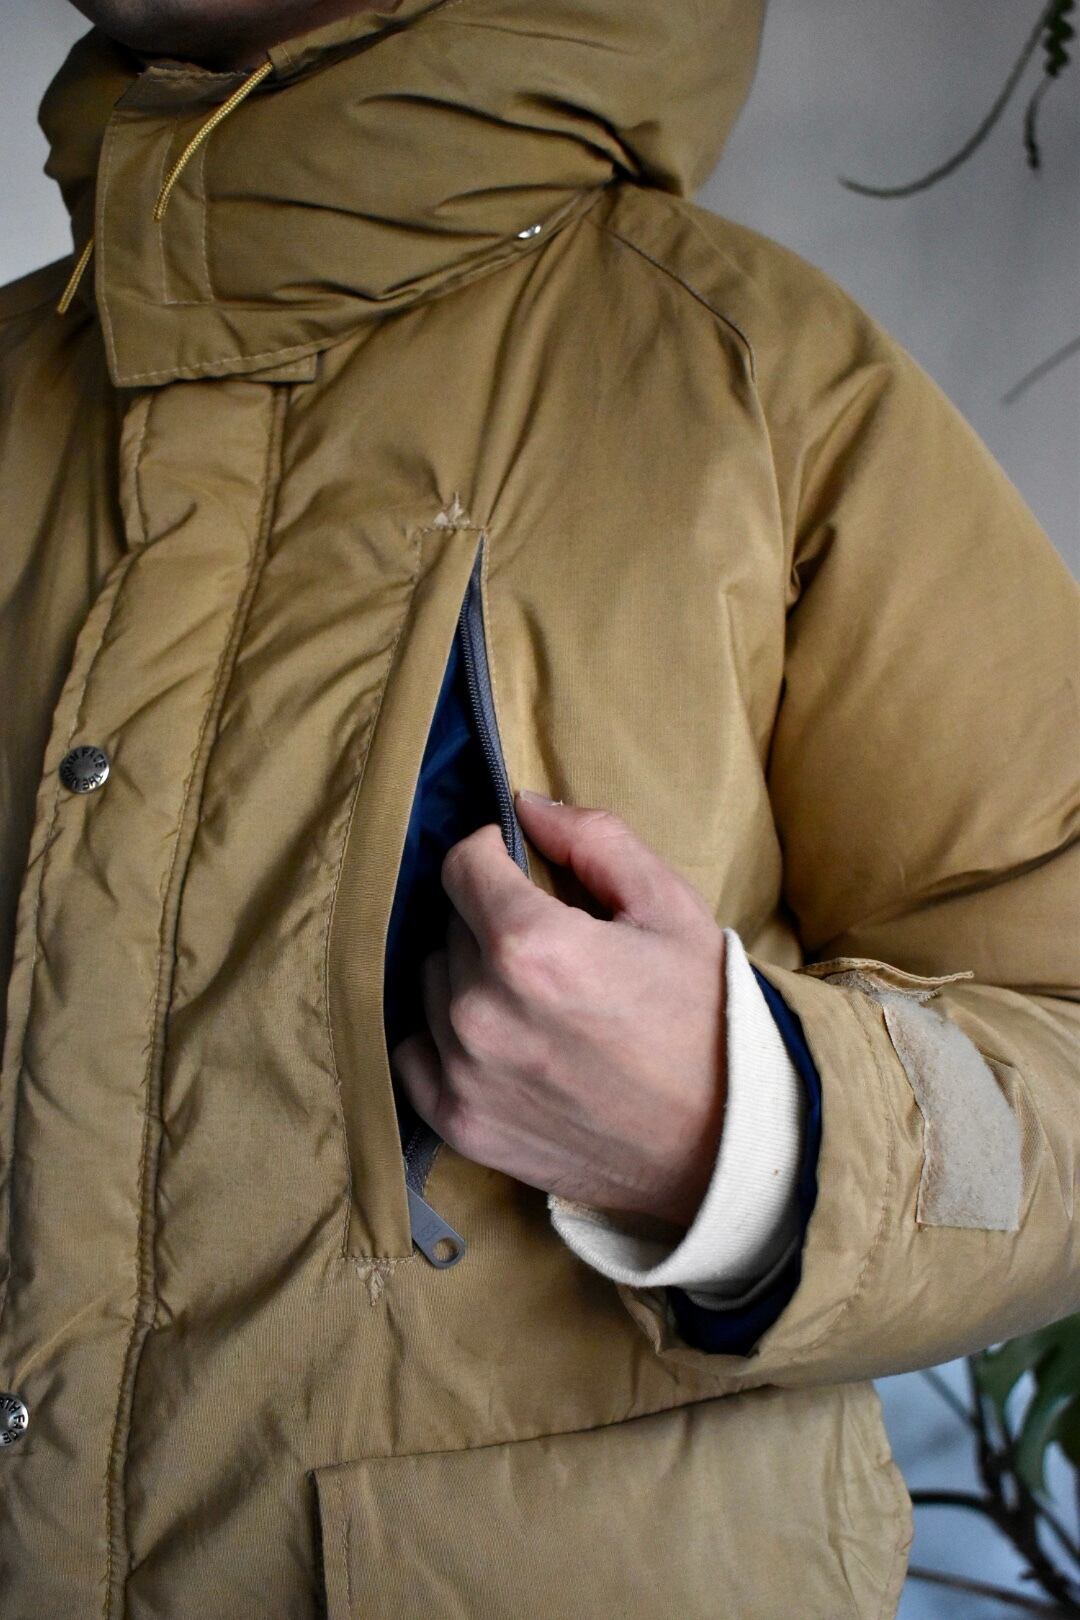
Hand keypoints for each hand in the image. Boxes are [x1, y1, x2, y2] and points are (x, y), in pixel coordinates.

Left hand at [389, 792, 727, 1228]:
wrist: (726, 1141)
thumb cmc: (704, 1016)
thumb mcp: (668, 907)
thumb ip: (593, 839)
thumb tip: (524, 806)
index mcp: (531, 946)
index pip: (461, 864)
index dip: (492, 854)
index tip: (518, 867)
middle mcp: (482, 1009)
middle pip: (450, 925)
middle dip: (491, 919)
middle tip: (550, 946)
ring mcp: (464, 1072)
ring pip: (431, 985)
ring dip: (468, 977)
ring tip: (533, 999)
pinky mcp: (460, 1123)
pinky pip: (414, 1052)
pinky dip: (443, 1038)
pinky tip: (497, 1040)